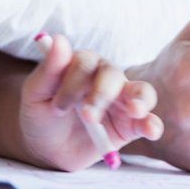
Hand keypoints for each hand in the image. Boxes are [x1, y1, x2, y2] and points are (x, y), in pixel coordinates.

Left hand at [19, 35, 162, 171]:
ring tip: (134, 110)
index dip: (73, 84)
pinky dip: (153, 124)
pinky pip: (149, 121)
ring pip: (141, 92)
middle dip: (102, 95)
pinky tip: (150, 130)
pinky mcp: (131, 126)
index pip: (86, 63)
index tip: (57, 107)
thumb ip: (49, 69)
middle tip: (88, 117)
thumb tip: (58, 38)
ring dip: (140, 100)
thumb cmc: (41, 115)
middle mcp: (106, 79)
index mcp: (83, 65)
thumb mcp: (36, 94)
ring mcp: (122, 101)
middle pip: (114, 75)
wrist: (47, 149)